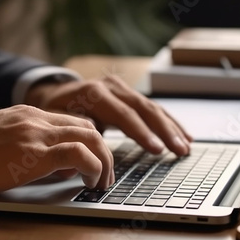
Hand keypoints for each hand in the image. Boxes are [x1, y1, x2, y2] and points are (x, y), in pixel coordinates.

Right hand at [0, 105, 113, 195]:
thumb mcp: (2, 141)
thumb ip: (32, 147)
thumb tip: (61, 166)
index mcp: (28, 114)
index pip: (74, 122)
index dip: (90, 143)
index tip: (94, 163)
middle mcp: (35, 118)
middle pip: (89, 128)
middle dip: (105, 152)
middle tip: (105, 176)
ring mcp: (34, 133)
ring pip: (91, 137)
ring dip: (105, 162)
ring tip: (102, 183)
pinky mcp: (31, 154)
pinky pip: (78, 154)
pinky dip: (93, 167)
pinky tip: (91, 182)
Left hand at [25, 75, 192, 155]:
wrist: (53, 93)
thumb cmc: (54, 111)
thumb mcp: (56, 122)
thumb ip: (73, 134)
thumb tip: (86, 152)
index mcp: (94, 94)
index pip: (123, 114)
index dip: (141, 133)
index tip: (157, 149)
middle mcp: (110, 87)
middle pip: (143, 109)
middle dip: (164, 131)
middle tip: (179, 150)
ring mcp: (121, 88)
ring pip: (151, 107)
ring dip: (171, 127)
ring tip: (186, 145)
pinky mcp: (127, 93)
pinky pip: (151, 107)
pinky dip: (167, 121)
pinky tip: (182, 133)